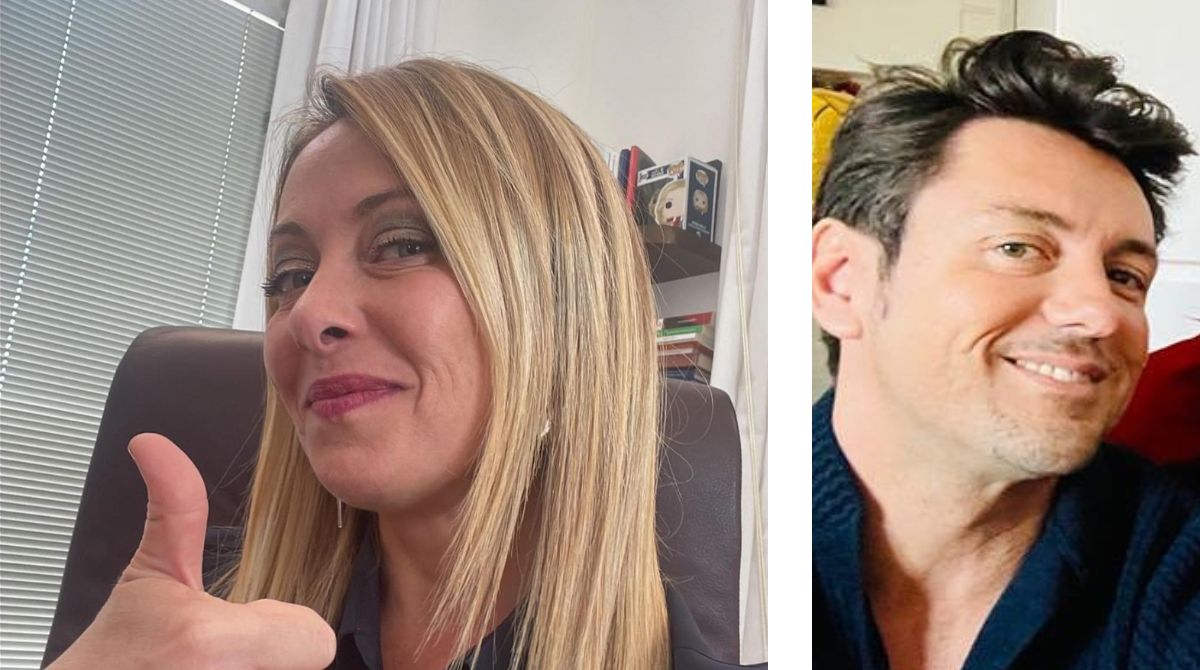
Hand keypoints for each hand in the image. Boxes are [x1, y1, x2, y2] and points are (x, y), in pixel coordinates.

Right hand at [49, 433, 335, 669]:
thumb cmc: (117, 655)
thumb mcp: (151, 574)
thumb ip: (175, 509)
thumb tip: (154, 445)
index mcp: (211, 642)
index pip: (317, 640)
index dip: (288, 629)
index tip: (248, 626)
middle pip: (306, 663)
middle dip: (273, 655)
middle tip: (226, 652)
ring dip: (260, 668)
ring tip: (215, 666)